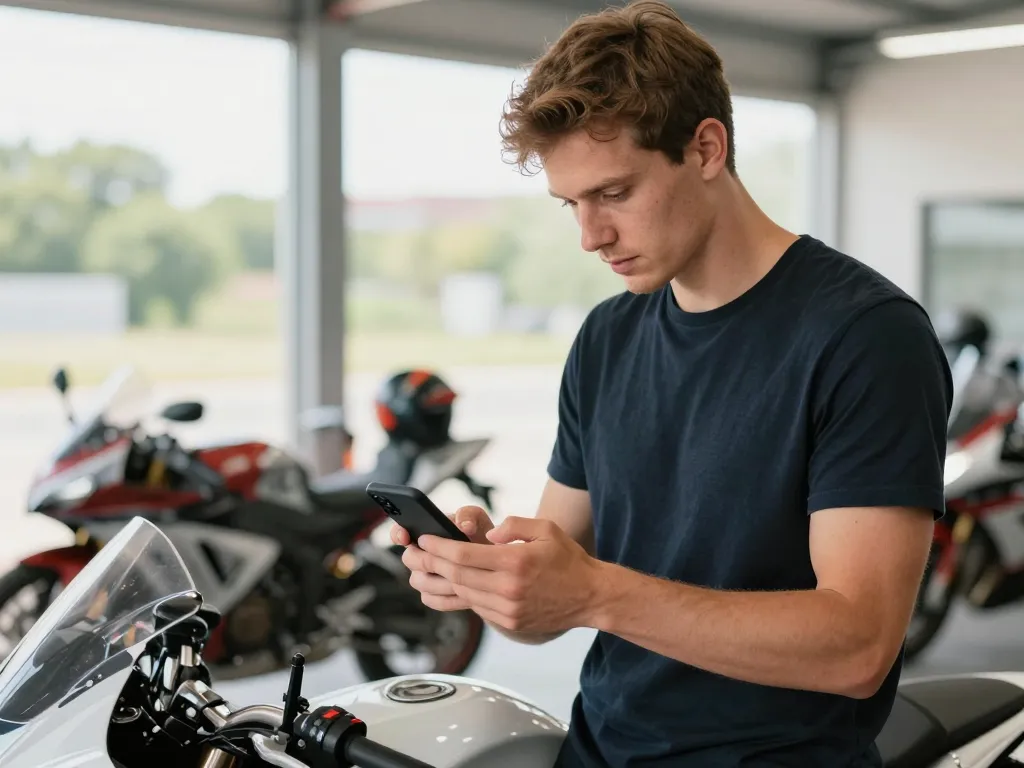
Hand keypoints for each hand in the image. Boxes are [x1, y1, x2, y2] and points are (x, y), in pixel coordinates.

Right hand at [391, 505, 493, 610]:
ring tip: (465, 578)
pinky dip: (449, 598)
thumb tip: (464, 525)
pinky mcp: (433, 596)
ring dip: (442, 580)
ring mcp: (423, 577)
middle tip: (449, 561)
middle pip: (409, 559)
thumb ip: (468, 515)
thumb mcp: (478, 519)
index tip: (406, 536)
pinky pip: (433, 600)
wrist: (493, 565)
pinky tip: (467, 593)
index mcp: (424, 533)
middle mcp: (419, 555)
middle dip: (427, 560)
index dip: (398, 534)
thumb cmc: (481, 537)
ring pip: (420, 582)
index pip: (399, 532)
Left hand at [416, 516, 605, 633]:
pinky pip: (476, 607)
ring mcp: (508, 609)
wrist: (590, 596)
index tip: (424, 540)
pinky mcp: (510, 622)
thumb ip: (514, 525)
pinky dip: (460, 594)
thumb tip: (488, 534)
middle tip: (413, 553)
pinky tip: (451, 584)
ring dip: (440, 580)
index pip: (464, 555)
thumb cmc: (568, 560)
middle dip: (431, 563)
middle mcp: (509, 588)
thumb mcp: (546, 529)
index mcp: (516, 562)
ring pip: (463, 593)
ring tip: (423, 569)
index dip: (439, 547)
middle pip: (457, 575)